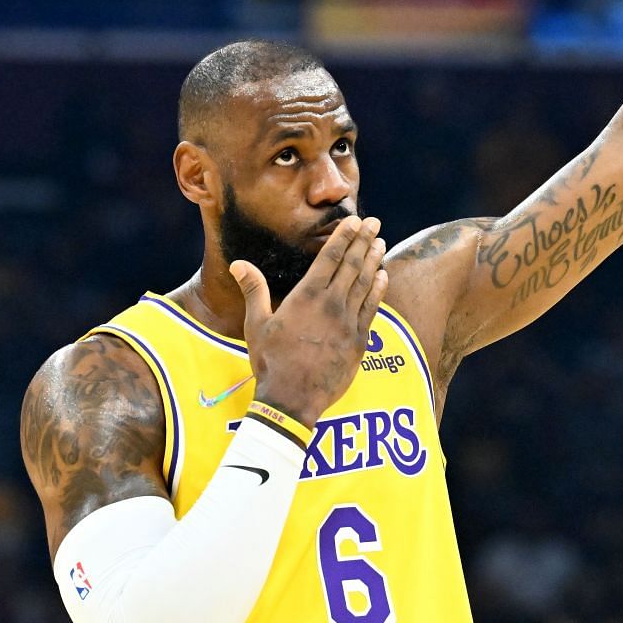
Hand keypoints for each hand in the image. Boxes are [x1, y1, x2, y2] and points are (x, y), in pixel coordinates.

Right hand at [232, 216, 387, 427]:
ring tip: (381, 244)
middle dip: (364, 242)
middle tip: (374, 224)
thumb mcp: (257, 324)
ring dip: (374, 262)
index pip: (330, 258)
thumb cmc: (270, 362)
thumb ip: (254, 290)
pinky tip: (383, 278)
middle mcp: (331, 305)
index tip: (355, 221)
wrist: (291, 400)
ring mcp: (348, 323)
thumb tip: (239, 264)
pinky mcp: (359, 342)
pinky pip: (372, 310)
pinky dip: (378, 291)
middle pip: (351, 266)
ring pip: (365, 285)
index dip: (344, 237)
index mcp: (306, 296)